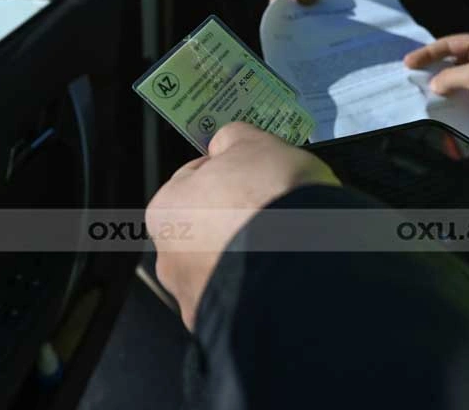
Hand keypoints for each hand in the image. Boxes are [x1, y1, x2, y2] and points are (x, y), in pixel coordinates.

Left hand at [145, 123, 339, 329]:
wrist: (302, 264)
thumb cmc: (271, 200)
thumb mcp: (256, 144)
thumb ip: (233, 139)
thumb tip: (226, 142)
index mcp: (166, 209)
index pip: (194, 180)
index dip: (229, 173)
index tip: (253, 176)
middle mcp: (169, 258)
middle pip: (205, 228)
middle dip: (233, 219)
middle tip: (271, 211)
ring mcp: (194, 298)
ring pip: (222, 268)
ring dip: (245, 258)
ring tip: (283, 246)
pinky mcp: (220, 329)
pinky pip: (240, 300)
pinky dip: (255, 289)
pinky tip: (281, 275)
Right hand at [403, 34, 468, 134]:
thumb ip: (450, 76)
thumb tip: (434, 84)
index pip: (450, 43)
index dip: (428, 51)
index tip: (409, 62)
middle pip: (451, 59)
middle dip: (432, 66)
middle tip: (412, 73)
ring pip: (456, 77)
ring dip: (440, 82)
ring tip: (420, 87)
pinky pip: (463, 92)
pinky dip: (450, 95)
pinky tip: (437, 100)